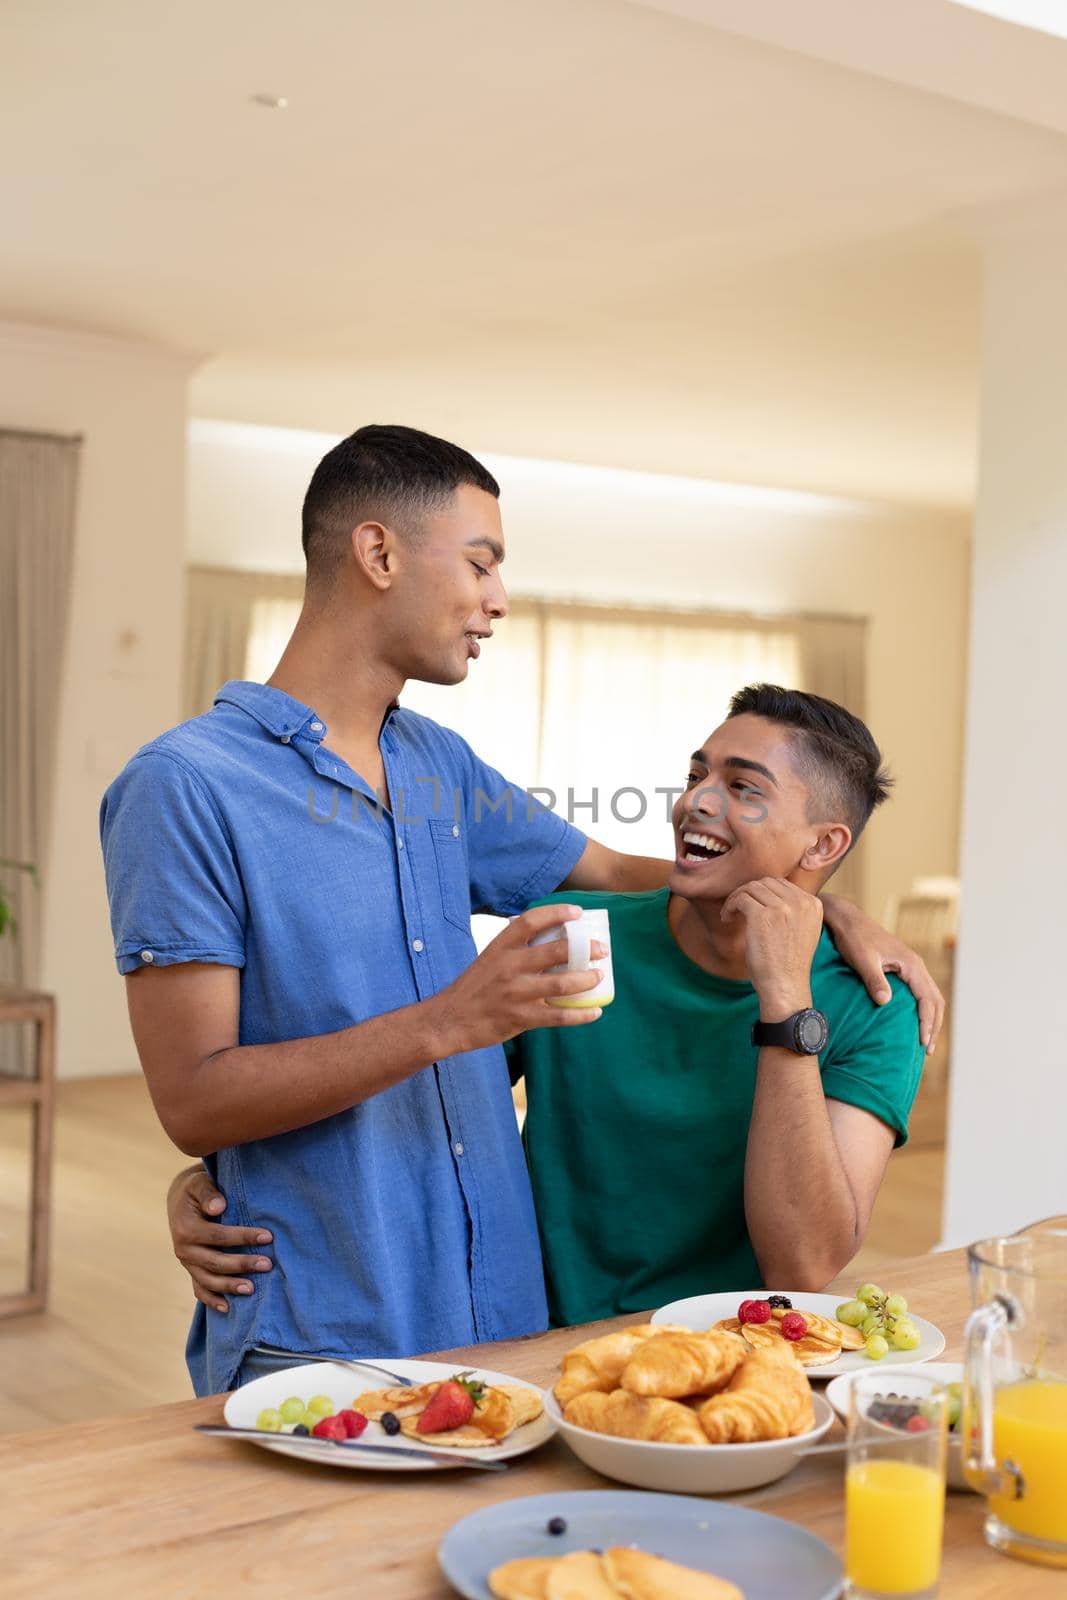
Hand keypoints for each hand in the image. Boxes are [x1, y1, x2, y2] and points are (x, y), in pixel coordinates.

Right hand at [167, 1164, 273, 1313]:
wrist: (180, 1200)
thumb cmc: (196, 1190)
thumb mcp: (199, 1183)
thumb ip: (209, 1193)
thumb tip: (219, 1207)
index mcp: (186, 1228)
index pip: (218, 1236)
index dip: (243, 1237)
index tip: (268, 1237)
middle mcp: (183, 1249)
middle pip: (215, 1262)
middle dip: (242, 1264)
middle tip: (268, 1264)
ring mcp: (187, 1263)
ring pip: (208, 1280)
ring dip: (230, 1286)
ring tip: (253, 1289)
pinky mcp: (191, 1270)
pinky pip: (199, 1289)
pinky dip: (212, 1300)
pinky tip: (228, 1308)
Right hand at [430, 903, 606, 1054]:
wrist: (449, 1019)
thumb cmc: (474, 987)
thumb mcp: (489, 958)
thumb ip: (515, 949)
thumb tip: (548, 937)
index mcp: (501, 947)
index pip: (531, 920)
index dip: (557, 913)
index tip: (578, 913)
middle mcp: (509, 966)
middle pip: (556, 951)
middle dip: (585, 949)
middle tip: (602, 949)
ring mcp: (516, 993)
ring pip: (562, 984)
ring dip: (587, 980)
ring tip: (599, 977)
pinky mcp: (521, 1018)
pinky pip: (558, 1016)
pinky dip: (581, 1014)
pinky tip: (595, 1012)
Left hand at [721, 877, 822, 1016]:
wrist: (785, 985)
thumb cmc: (788, 963)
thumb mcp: (802, 930)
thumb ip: (793, 909)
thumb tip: (768, 891)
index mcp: (813, 904)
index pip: (782, 884)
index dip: (763, 893)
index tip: (752, 906)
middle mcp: (800, 902)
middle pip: (766, 882)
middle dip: (749, 892)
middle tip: (738, 908)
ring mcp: (782, 907)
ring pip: (752, 887)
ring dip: (737, 898)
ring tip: (731, 914)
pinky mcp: (762, 915)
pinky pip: (740, 898)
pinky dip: (730, 905)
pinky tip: (727, 919)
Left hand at [820, 893, 944, 1053]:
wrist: (846, 919)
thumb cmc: (853, 938)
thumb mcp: (863, 960)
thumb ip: (875, 980)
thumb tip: (885, 1002)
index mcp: (911, 964)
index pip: (928, 999)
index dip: (927, 1023)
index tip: (923, 1043)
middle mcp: (916, 966)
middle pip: (935, 1001)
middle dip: (933, 1026)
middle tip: (928, 1051)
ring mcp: (910, 967)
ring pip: (930, 997)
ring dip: (930, 1019)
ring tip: (925, 1042)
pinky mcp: (901, 969)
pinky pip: (919, 993)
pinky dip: (922, 1010)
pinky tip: (913, 1023)